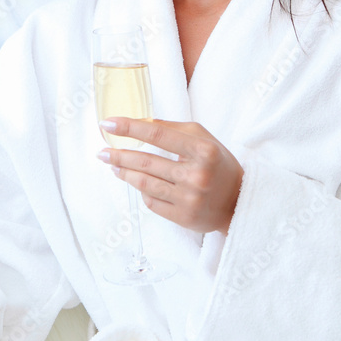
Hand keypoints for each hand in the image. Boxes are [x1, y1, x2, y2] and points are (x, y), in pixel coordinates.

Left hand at [98, 118, 242, 233]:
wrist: (239, 202)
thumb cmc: (218, 164)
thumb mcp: (203, 139)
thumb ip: (173, 129)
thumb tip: (140, 123)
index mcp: (203, 150)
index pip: (158, 135)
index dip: (129, 128)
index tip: (107, 124)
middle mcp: (196, 175)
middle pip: (146, 162)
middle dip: (118, 155)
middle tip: (102, 151)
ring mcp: (189, 199)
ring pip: (144, 183)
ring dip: (123, 172)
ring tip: (112, 165)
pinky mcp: (183, 217)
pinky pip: (151, 201)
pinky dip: (142, 190)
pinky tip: (136, 182)